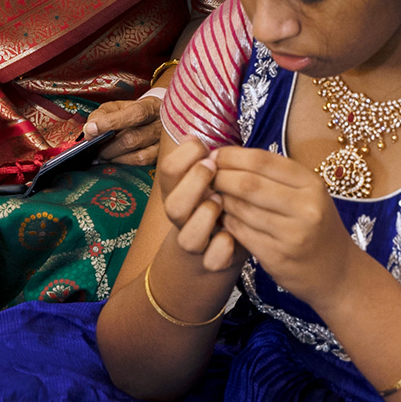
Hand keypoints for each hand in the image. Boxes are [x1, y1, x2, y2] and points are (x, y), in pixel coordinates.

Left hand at [84, 96, 162, 166]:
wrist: (156, 119)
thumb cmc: (134, 112)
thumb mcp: (118, 106)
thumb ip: (102, 114)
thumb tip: (89, 130)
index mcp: (150, 106)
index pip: (134, 114)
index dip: (111, 122)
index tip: (90, 129)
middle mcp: (161, 124)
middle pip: (133, 138)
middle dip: (108, 146)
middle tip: (93, 149)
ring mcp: (164, 143)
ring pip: (138, 155)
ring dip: (115, 157)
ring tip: (102, 156)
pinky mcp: (161, 156)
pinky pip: (142, 163)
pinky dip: (124, 163)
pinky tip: (114, 160)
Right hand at [157, 139, 247, 273]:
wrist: (207, 263)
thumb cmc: (215, 211)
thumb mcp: (205, 185)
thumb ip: (202, 163)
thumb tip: (191, 136)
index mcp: (179, 194)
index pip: (168, 172)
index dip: (183, 157)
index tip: (202, 148)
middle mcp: (183, 220)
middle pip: (173, 205)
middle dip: (193, 182)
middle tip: (212, 168)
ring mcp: (196, 244)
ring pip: (189, 238)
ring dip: (205, 216)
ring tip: (221, 202)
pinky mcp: (213, 265)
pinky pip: (213, 260)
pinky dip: (222, 248)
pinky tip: (232, 235)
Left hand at [209, 146, 356, 308]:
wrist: (336, 272)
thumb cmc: (315, 225)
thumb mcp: (307, 193)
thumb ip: (274, 175)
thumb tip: (227, 155)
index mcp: (311, 184)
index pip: (262, 160)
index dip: (232, 155)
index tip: (214, 155)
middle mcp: (305, 207)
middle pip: (249, 183)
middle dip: (221, 176)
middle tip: (206, 175)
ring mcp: (292, 234)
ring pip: (241, 209)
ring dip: (221, 200)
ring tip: (212, 195)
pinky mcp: (277, 257)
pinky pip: (241, 232)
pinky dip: (227, 222)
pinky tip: (223, 217)